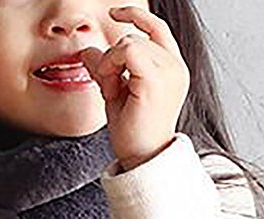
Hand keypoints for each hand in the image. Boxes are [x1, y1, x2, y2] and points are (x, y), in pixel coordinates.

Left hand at [80, 6, 189, 170]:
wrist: (141, 158)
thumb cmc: (133, 133)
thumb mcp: (116, 95)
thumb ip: (106, 70)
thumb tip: (87, 50)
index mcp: (172, 70)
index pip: (157, 28)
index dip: (136, 15)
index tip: (114, 12)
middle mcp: (176, 68)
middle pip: (136, 36)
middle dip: (113, 57)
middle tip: (109, 86)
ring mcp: (169, 72)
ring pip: (129, 42)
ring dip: (111, 64)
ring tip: (112, 90)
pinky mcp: (155, 80)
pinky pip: (126, 50)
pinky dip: (111, 64)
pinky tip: (111, 85)